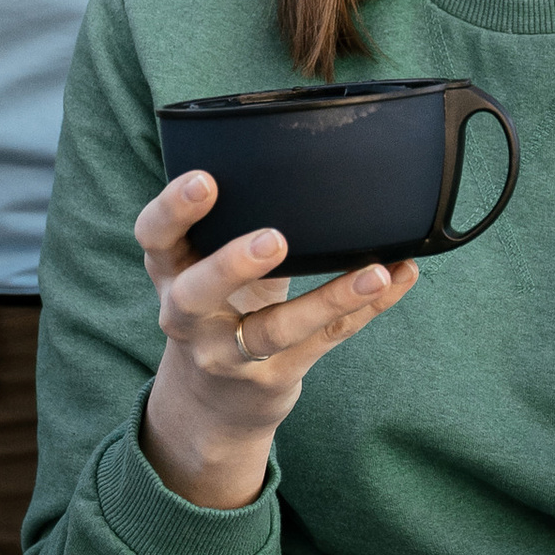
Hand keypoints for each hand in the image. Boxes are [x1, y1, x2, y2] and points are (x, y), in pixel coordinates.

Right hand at [135, 170, 419, 510]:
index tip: (205, 179)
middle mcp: (188, 316)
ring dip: (326, 299)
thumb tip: (298, 150)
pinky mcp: (274, 377)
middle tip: (274, 239)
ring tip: (373, 272)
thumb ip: (232, 221)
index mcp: (169, 272)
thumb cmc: (217, 307)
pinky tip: (401, 277)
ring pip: (274, 331)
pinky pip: (325, 340)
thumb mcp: (203, 265)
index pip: (153, 237)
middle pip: (197, 294)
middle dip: (231, 265)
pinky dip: (366, 308)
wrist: (212, 404)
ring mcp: (229, 354)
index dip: (172, 209)